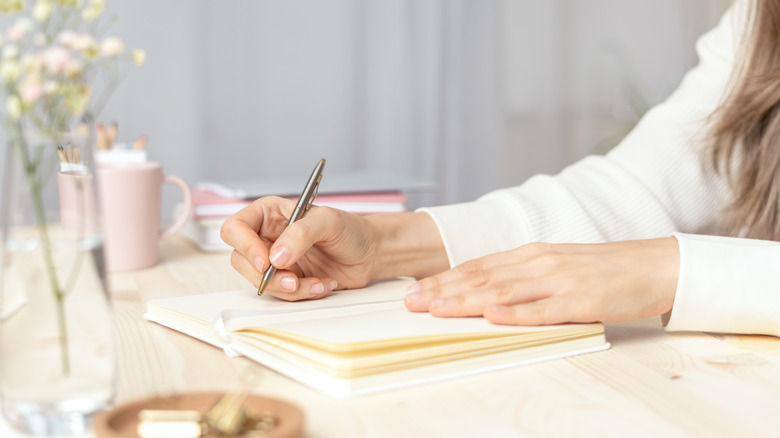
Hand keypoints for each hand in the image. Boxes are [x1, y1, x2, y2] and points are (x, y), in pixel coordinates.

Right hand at [221, 197, 379, 300]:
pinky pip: (281, 294)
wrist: (369, 253)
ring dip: (289, 288)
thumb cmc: (350, 229)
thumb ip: (301, 234)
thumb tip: (276, 256)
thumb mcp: (328, 221)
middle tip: (293, 279)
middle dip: (267, 276)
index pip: (235, 228)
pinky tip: (323, 284)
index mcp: (268, 214)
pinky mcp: (286, 280)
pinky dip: (302, 294)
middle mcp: (266, 237)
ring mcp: (274, 261)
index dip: (245, 246)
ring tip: (318, 282)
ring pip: (260, 282)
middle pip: (241, 260)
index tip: (266, 261)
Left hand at [404, 237, 679, 324]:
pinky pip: (542, 310)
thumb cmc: (604, 269)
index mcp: (531, 254)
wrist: (655, 265)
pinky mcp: (580, 301)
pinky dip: (514, 314)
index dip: (444, 279)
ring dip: (466, 301)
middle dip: (442, 291)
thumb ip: (523, 276)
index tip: (416, 290)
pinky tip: (491, 317)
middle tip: (410, 303)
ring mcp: (558, 281)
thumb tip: (488, 292)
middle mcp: (539, 263)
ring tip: (436, 309)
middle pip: (482, 278)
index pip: (478, 267)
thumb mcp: (556, 266)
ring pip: (503, 292)